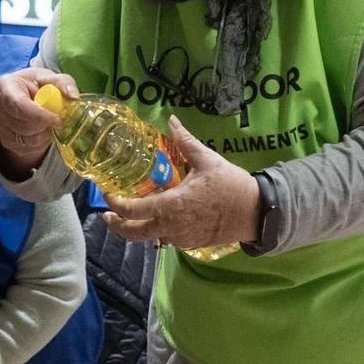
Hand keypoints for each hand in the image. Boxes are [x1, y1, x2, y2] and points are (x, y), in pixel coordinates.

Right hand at [0, 68, 77, 176]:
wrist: (21, 96)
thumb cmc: (34, 84)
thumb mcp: (48, 77)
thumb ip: (62, 82)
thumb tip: (73, 96)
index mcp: (5, 87)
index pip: (20, 106)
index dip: (40, 115)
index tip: (58, 118)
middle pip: (24, 126)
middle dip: (45, 125)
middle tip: (57, 117)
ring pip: (27, 140)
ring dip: (44, 134)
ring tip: (49, 122)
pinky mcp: (5, 141)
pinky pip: (27, 148)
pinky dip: (40, 141)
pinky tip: (42, 129)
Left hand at [104, 117, 260, 252]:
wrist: (256, 212)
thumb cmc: (230, 186)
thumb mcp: (207, 160)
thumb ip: (185, 141)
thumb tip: (172, 120)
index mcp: (171, 206)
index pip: (132, 211)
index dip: (114, 204)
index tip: (107, 194)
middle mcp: (171, 226)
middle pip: (134, 234)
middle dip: (117, 225)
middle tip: (108, 214)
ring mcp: (181, 238)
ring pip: (151, 238)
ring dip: (139, 228)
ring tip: (134, 213)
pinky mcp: (192, 244)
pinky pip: (168, 239)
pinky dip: (159, 230)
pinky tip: (161, 218)